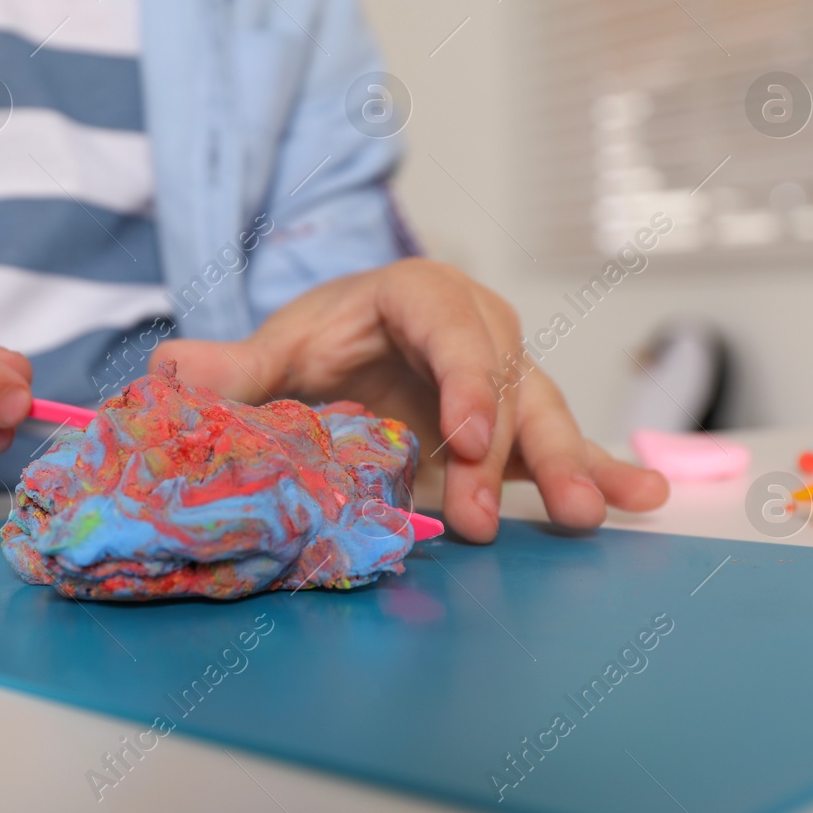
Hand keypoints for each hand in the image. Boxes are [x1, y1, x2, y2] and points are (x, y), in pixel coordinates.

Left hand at [148, 258, 667, 541]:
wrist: (343, 352)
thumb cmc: (315, 344)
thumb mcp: (273, 353)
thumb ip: (233, 369)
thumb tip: (169, 372)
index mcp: (412, 294)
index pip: (445, 324)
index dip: (462, 377)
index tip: (463, 435)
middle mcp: (472, 327)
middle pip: (499, 379)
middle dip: (498, 449)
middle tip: (482, 517)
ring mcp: (503, 376)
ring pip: (541, 413)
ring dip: (564, 464)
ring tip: (592, 513)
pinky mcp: (518, 422)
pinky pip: (563, 442)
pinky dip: (603, 466)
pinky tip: (643, 493)